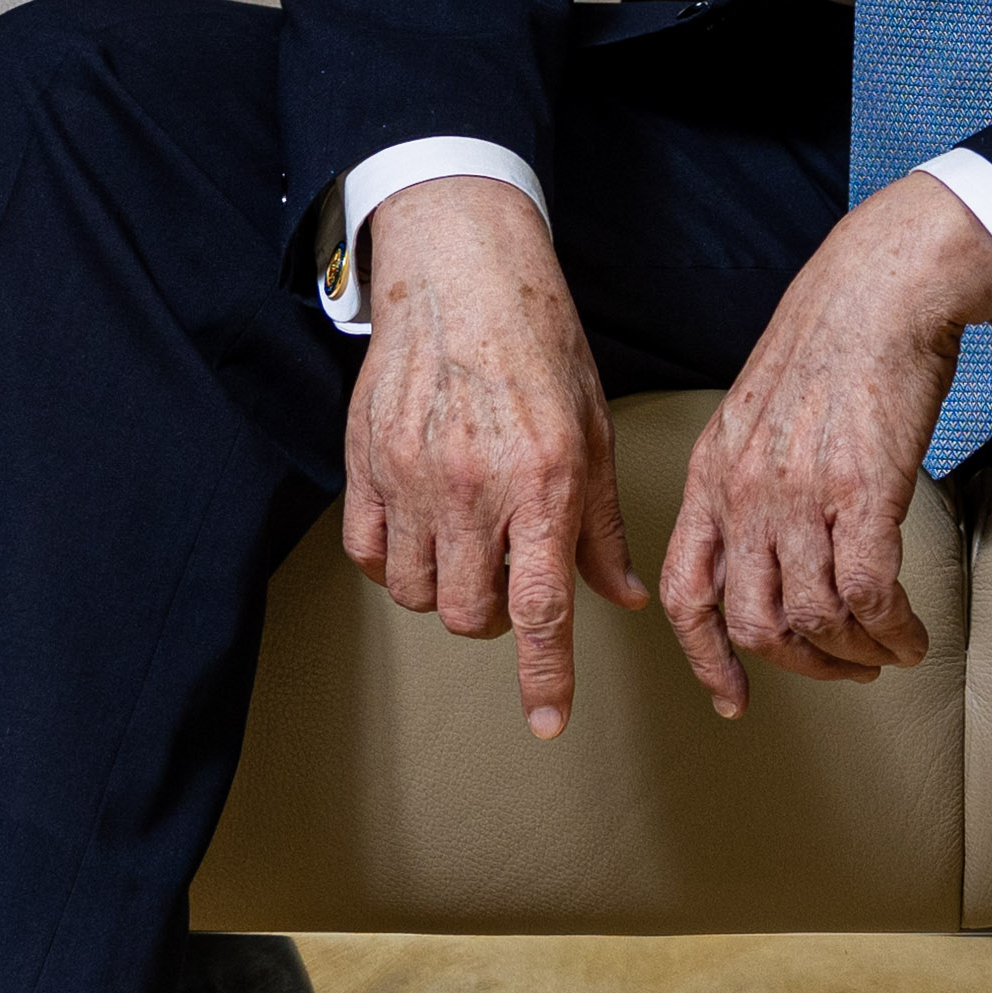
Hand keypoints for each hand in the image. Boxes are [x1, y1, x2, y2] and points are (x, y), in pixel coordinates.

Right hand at [336, 177, 640, 738]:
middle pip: (472, 614)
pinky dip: (393, 563)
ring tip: (467, 548)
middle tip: (509, 581)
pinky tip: (420, 533)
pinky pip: (367, 553)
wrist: (459, 270)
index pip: (540, 609)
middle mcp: (474, 487)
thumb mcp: (592, 430)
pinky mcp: (363, 461)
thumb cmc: (538, 344)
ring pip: (418, 593)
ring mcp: (410, 476)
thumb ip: (601, 524)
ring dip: (445, 592)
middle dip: (495, 622)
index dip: (545, 676)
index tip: (548, 722)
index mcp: (544, 481)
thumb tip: (628, 599)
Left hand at [659, 175, 991, 719]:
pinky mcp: (863, 492)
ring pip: (816, 620)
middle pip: (755, 624)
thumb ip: (744, 481)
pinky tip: (912, 634)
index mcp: (712, 477)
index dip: (708, 659)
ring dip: (858, 654)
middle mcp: (745, 494)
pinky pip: (869, 596)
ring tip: (888, 651)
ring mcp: (801, 495)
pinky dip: (893, 631)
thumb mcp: (754, 416)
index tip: (733, 698)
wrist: (879, 291)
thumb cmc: (828, 345)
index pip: (686, 594)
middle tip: (845, 669)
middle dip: (803, 665)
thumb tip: (758, 544)